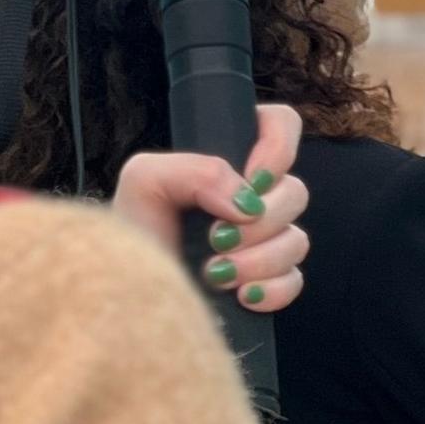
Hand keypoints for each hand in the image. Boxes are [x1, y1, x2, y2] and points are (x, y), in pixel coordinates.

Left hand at [111, 102, 310, 314]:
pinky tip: (241, 296)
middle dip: (261, 220)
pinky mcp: (268, 282)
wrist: (128, 298)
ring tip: (215, 274)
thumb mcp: (144, 182)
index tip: (254, 179)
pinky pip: (293, 280)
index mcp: (227, 165)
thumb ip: (196, 170)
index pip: (279, 125)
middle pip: (296, 191)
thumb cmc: (130, 237)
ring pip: (296, 240)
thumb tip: (246, 200)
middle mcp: (251, 200)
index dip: (279, 147)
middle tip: (218, 238)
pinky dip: (270, 290)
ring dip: (258, 259)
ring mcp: (264, 242)